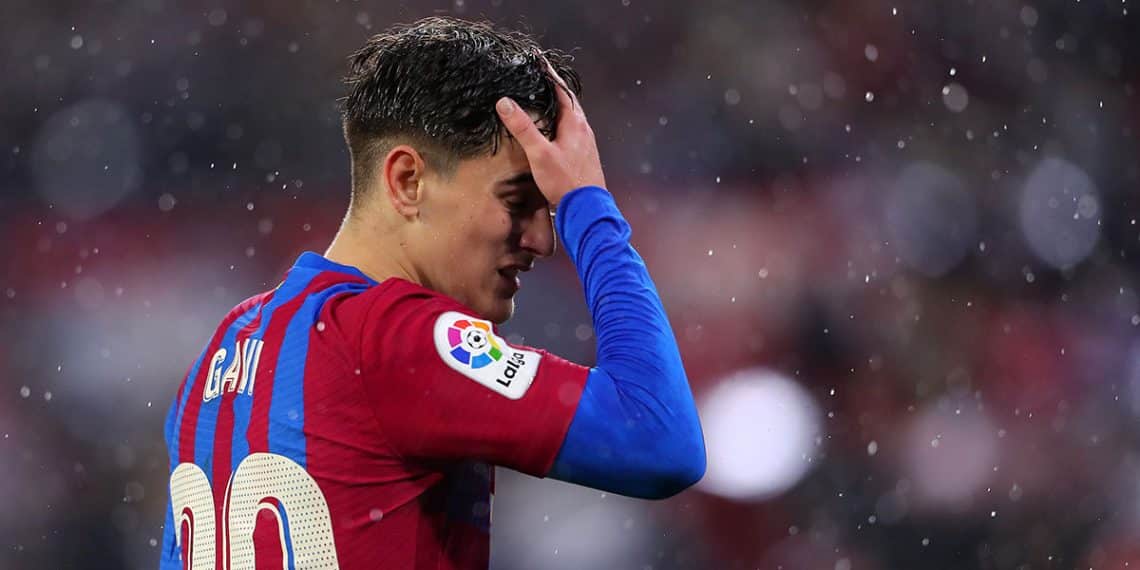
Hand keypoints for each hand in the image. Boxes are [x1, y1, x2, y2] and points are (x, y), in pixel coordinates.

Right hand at [495, 61, 605, 206]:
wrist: (587, 210)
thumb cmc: (566, 182)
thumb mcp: (539, 154)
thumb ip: (523, 128)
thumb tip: (505, 103)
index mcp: (575, 124)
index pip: (562, 90)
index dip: (550, 75)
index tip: (539, 61)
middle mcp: (584, 130)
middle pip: (569, 102)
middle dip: (555, 89)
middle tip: (540, 79)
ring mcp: (586, 144)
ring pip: (572, 118)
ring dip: (558, 108)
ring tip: (543, 102)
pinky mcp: (584, 156)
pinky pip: (572, 132)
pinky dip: (561, 125)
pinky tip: (552, 134)